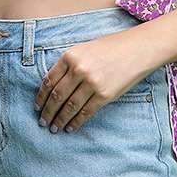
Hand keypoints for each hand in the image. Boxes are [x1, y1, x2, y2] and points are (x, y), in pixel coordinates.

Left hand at [35, 32, 154, 131]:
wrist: (139, 49)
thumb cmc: (111, 48)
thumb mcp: (85, 49)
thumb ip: (69, 65)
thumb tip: (53, 87)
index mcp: (70, 56)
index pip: (48, 81)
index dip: (41, 97)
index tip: (37, 107)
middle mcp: (79, 70)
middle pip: (57, 96)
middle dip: (48, 112)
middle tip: (43, 122)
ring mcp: (92, 83)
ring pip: (69, 107)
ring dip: (60, 120)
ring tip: (55, 128)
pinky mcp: (104, 95)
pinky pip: (85, 112)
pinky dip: (76, 122)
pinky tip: (70, 127)